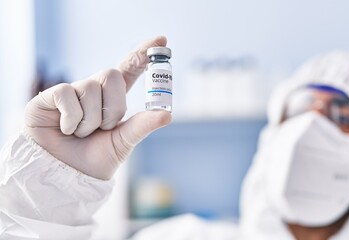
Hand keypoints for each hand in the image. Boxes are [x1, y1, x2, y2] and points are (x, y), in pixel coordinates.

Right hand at [24, 36, 170, 179]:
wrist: (66, 178)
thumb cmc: (95, 160)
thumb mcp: (123, 142)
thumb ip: (142, 126)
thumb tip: (167, 114)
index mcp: (112, 99)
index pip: (128, 69)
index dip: (142, 54)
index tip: (161, 40)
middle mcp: (93, 91)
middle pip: (112, 74)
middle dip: (113, 105)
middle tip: (103, 128)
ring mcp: (71, 92)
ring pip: (90, 88)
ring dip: (90, 120)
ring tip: (80, 134)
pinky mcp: (49, 97)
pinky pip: (67, 94)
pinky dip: (70, 118)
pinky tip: (64, 130)